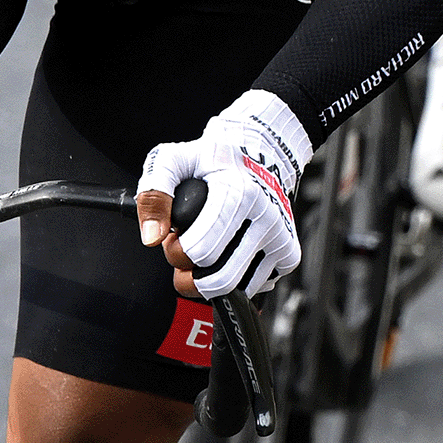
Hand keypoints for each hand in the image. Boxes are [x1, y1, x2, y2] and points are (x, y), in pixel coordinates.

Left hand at [135, 89, 309, 302]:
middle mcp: (266, 218)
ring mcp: (281, 239)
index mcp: (239, 194)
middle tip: (187, 251)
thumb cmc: (213, 158)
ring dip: (212, 280)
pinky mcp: (290, 255)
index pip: (200, 252)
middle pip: (220, 280)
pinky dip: (236, 279)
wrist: (262, 153)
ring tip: (207, 250)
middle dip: (192, 276)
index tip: (174, 236)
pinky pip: (255, 287)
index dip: (176, 252)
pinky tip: (229, 253)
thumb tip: (152, 238)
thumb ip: (154, 194)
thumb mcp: (173, 160)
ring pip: (238, 289)